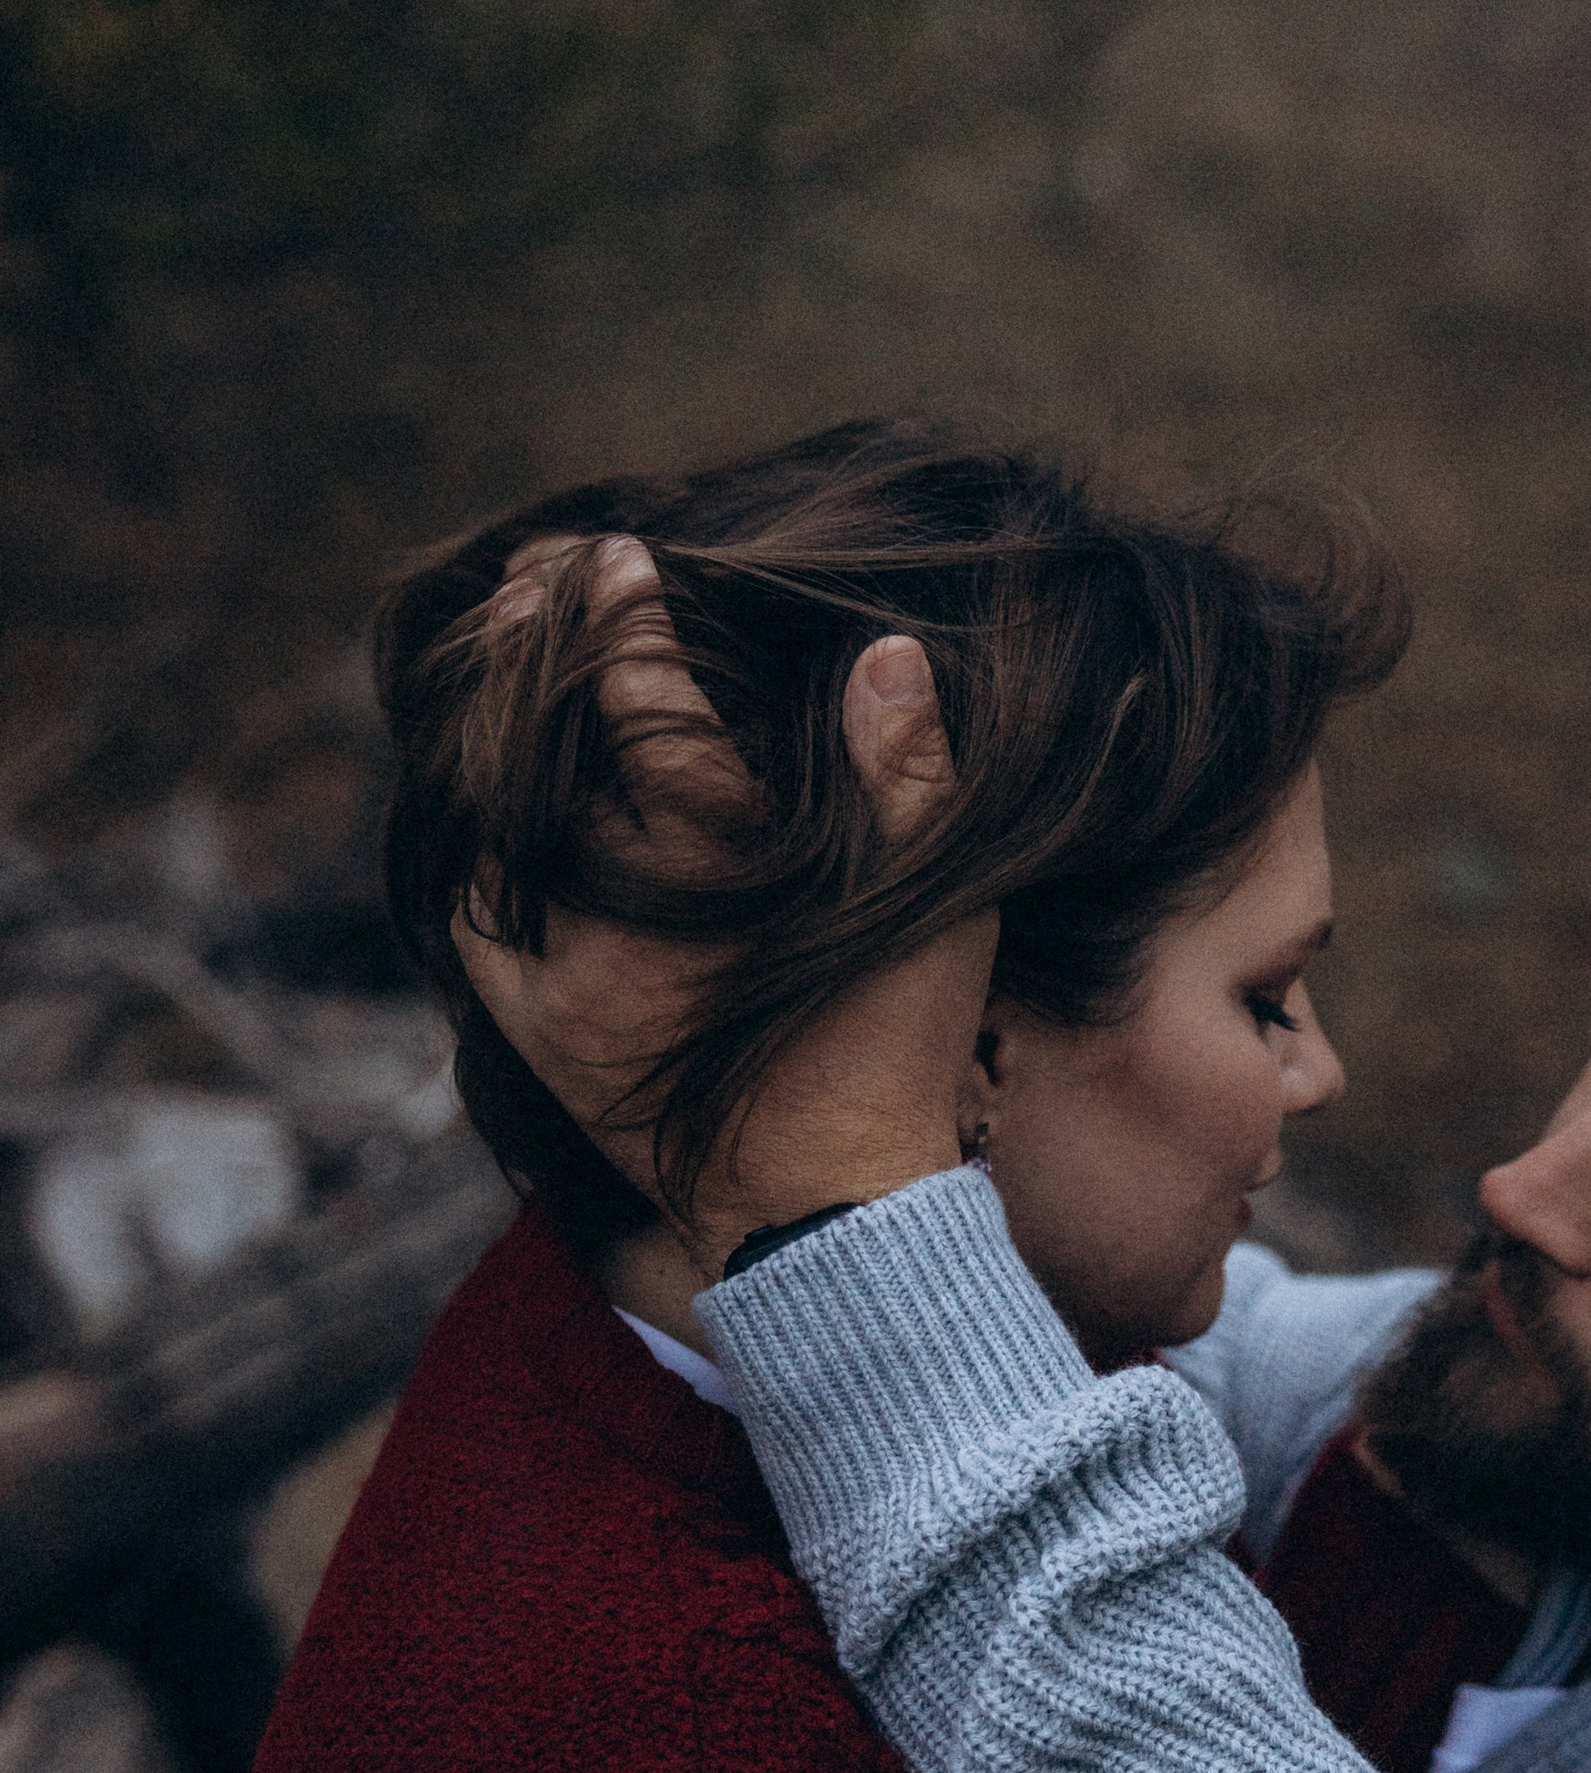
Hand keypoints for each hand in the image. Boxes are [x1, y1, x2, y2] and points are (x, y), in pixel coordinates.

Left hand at [451, 536, 995, 1272]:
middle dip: (541, 647)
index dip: (629, 622)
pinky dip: (474, 847)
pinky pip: (475, 916)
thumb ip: (911, 778)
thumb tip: (885, 652)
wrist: (827, 1215)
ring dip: (495, 728)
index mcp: (715, 875)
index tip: (623, 558)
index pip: (647, 713)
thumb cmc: (895, 1052)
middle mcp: (617, 919)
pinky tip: (485, 795)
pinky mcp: (534, 1029)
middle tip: (543, 574)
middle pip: (547, 749)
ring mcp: (561, 977)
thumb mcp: (934, 913)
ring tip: (506, 655)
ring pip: (494, 821)